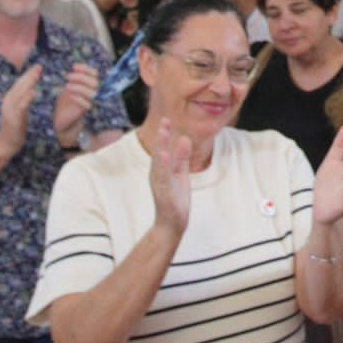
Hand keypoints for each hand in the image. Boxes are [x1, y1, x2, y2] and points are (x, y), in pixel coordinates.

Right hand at [0, 65, 43, 154]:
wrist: (6, 144)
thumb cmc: (15, 128)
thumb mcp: (21, 111)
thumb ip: (24, 100)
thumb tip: (31, 90)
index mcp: (10, 99)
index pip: (20, 84)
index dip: (29, 74)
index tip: (38, 66)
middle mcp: (8, 102)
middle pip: (19, 85)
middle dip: (30, 75)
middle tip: (39, 66)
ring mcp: (10, 110)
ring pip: (20, 93)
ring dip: (28, 83)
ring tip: (37, 74)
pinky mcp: (13, 119)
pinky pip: (21, 107)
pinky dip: (26, 99)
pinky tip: (33, 92)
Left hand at [54, 64, 99, 140]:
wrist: (61, 119)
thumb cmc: (65, 102)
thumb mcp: (69, 87)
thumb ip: (73, 79)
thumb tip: (75, 66)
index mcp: (89, 85)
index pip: (94, 74)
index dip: (86, 69)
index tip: (74, 67)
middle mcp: (91, 93)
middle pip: (95, 82)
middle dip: (82, 77)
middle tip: (68, 76)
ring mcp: (89, 102)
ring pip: (93, 93)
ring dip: (80, 87)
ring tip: (66, 86)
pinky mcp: (83, 112)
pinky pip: (87, 105)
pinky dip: (78, 98)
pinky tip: (69, 96)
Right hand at [148, 117, 193, 238]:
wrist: (172, 224)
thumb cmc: (175, 198)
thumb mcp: (180, 174)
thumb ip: (181, 157)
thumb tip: (184, 138)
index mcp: (161, 169)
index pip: (162, 148)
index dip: (165, 134)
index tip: (167, 119)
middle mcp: (158, 175)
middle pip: (159, 152)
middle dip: (162, 137)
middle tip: (164, 120)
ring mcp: (160, 185)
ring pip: (160, 164)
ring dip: (161, 148)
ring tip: (164, 134)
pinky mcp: (164, 195)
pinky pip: (164, 179)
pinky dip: (164, 168)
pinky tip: (165, 157)